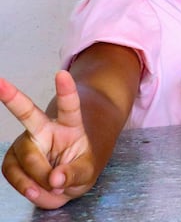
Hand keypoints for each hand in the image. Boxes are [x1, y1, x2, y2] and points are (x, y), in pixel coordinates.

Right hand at [1, 71, 98, 208]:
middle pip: (27, 114)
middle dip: (12, 97)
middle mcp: (44, 129)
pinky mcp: (12, 158)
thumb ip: (75, 174)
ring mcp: (26, 143)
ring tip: (53, 187)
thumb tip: (55, 179)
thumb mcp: (87, 172)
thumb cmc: (78, 169)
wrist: (64, 181)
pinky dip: (26, 187)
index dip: (66, 91)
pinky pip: (12, 173)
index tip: (62, 74)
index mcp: (70, 126)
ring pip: (26, 158)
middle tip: (0, 83)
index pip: (69, 106)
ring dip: (39, 179)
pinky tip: (36, 191)